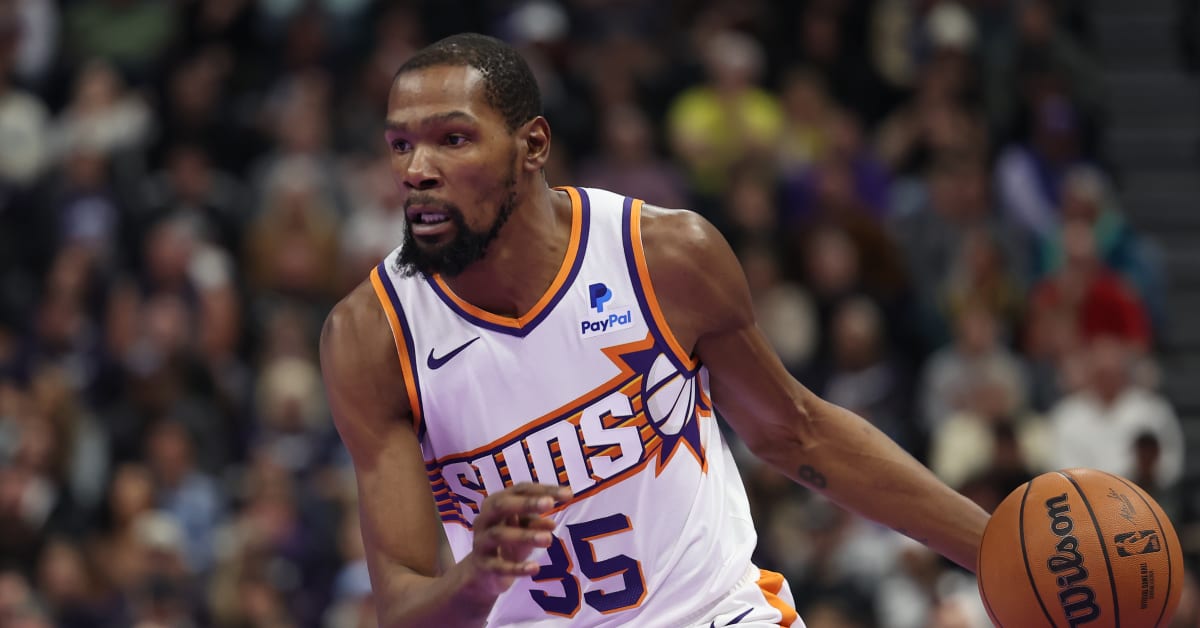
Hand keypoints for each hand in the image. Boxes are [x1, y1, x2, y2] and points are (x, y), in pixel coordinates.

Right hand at [461, 483, 571, 600]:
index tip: (568, 494)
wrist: (482, 573)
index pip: (520, 490)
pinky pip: (499, 566)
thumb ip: (535, 523)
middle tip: (550, 503)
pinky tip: (535, 568)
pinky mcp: (482, 566)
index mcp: (497, 503)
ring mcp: (481, 541)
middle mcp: (485, 518)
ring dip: (525, 535)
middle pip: (501, 505)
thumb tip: (551, 524)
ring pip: (499, 535)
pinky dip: (517, 568)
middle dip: (526, 503)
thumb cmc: (507, 542)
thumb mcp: (525, 530)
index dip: (543, 490)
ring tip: (548, 539)